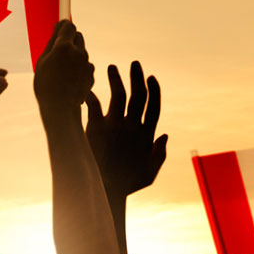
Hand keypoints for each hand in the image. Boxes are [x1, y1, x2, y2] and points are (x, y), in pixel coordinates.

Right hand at [33, 20, 92, 123]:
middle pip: (78, 36)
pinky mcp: (92, 73)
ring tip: (62, 72)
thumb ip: (52, 42)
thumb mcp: (42, 61)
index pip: (69, 26)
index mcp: (64, 47)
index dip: (63, 27)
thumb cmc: (46, 85)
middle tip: (59, 53)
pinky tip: (70, 80)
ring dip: (74, 56)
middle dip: (70, 41)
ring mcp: (87, 63)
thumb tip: (59, 26)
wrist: (60, 108)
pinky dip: (79, 69)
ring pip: (82, 51)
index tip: (59, 30)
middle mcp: (79, 52)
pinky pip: (85, 65)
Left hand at [85, 62, 167, 197]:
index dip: (154, 90)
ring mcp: (114, 125)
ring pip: (118, 95)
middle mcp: (132, 126)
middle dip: (137, 77)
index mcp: (146, 135)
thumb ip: (159, 154)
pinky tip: (87, 86)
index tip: (151, 77)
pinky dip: (90, 94)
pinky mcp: (96, 127)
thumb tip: (165, 135)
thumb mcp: (150, 173)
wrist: (103, 189)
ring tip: (110, 67)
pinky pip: (93, 105)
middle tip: (135, 63)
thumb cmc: (127, 185)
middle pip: (138, 95)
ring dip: (116, 79)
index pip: (154, 106)